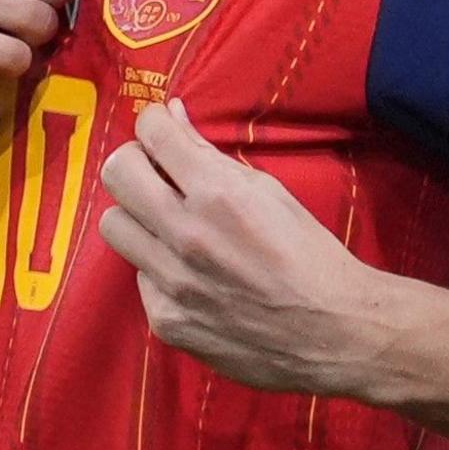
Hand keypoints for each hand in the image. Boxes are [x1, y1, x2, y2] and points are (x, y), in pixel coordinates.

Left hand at [96, 102, 403, 396]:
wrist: (335, 332)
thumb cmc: (310, 256)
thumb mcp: (270, 192)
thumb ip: (211, 156)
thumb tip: (173, 117)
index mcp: (217, 194)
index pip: (151, 132)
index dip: (154, 124)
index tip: (162, 133)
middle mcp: (186, 234)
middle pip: (116, 173)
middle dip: (135, 163)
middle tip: (157, 175)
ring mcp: (172, 282)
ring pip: (113, 225)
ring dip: (137, 217)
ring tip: (167, 225)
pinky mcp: (167, 321)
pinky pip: (139, 278)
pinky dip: (157, 270)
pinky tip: (189, 274)